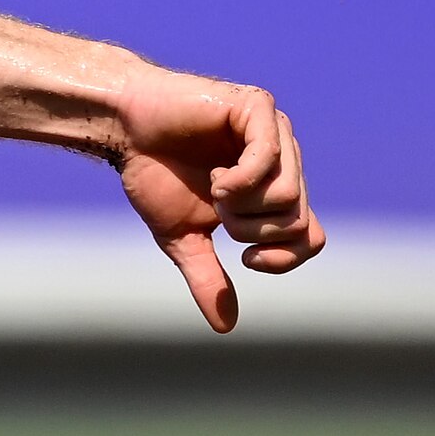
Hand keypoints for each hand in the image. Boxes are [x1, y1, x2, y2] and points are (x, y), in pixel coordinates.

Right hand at [107, 67, 322, 332]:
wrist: (124, 128)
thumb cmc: (154, 175)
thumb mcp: (182, 238)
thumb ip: (207, 275)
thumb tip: (225, 327)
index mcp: (273, 192)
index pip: (310, 237)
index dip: (285, 258)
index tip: (246, 260)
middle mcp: (285, 162)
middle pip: (296, 221)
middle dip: (249, 229)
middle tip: (217, 210)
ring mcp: (276, 133)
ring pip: (286, 195)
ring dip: (240, 204)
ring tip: (213, 185)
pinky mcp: (258, 108)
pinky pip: (270, 158)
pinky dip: (240, 180)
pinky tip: (216, 176)